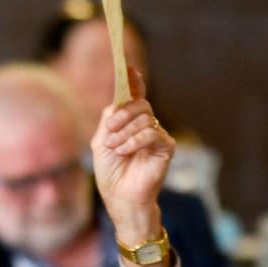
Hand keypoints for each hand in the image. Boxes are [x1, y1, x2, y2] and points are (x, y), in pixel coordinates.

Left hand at [90, 67, 174, 243]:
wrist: (120, 198)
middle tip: (110, 131)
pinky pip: (152, 132)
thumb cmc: (110, 173)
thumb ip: (109, 119)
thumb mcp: (101, 142)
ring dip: (124, 132)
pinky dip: (135, 140)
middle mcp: (145, 125)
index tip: (128, 67)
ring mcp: (157, 135)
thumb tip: (119, 98)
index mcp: (129, 122)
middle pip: (138, 104)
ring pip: (144, 118)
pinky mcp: (166, 147)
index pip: (134, 96)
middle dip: (122, 114)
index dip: (133, 81)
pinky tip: (125, 151)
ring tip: (115, 148)